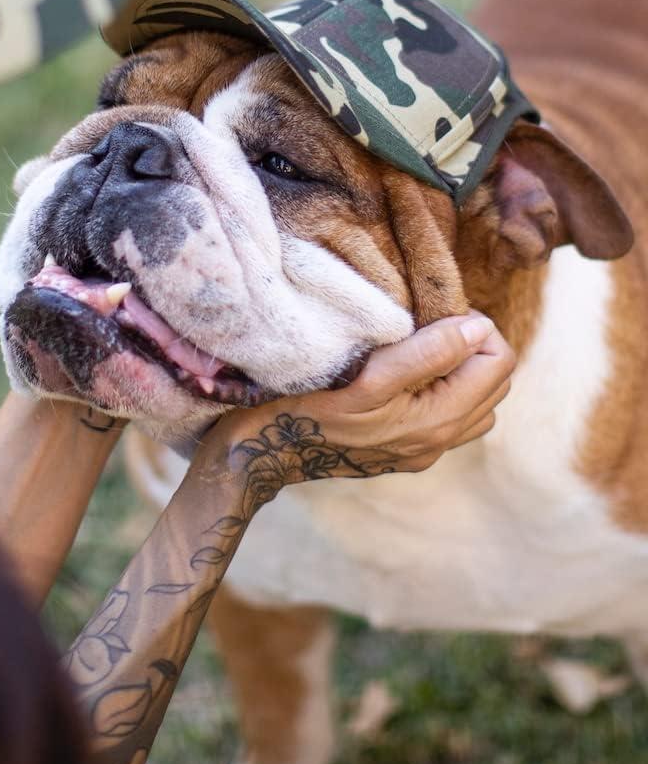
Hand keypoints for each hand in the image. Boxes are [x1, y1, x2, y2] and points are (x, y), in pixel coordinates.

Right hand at [192, 312, 515, 508]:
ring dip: (461, 368)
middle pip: (496, 381)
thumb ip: (426, 356)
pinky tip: (407, 376)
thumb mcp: (367, 378)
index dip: (473, 327)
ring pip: (478, 401)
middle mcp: (439, 441)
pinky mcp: (406, 452)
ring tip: (419, 347)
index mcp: (437, 421)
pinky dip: (445, 389)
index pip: (499, 362)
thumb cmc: (307, 407)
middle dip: (471, 345)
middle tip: (425, 324)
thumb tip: (477, 329)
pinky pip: (452, 416)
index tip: (433, 311)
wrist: (263, 451)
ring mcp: (424, 450)